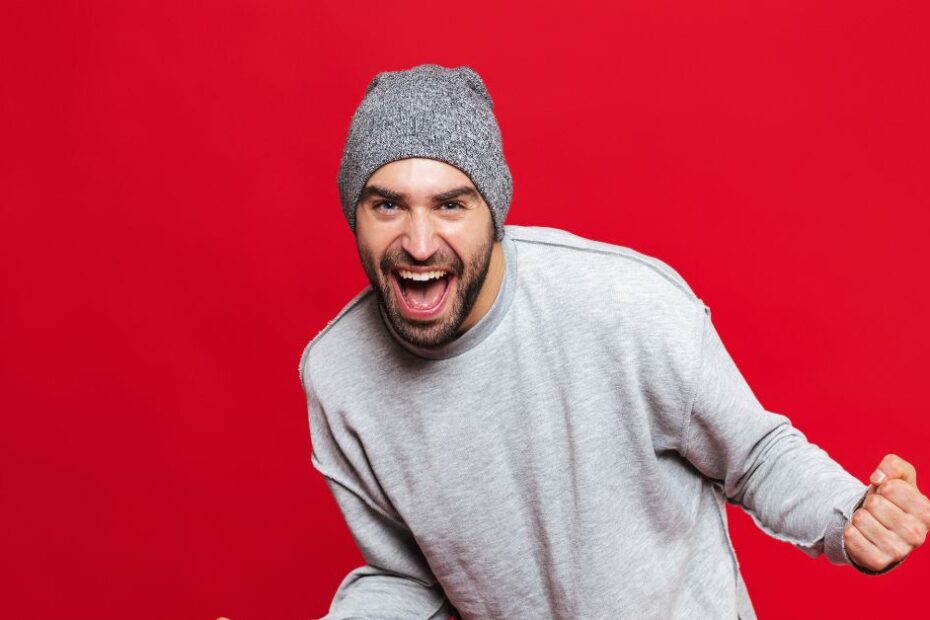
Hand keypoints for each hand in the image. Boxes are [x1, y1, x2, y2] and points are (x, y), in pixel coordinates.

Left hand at [843, 453, 929, 571]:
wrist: (879, 525)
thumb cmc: (892, 497)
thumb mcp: (899, 475)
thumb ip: (893, 465)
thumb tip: (878, 478)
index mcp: (927, 513)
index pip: (891, 487)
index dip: (883, 486)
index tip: (888, 495)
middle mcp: (917, 535)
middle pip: (874, 503)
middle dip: (870, 501)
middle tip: (877, 510)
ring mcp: (898, 551)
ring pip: (860, 518)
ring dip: (859, 516)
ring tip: (871, 521)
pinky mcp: (878, 561)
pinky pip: (851, 537)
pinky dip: (850, 530)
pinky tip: (862, 534)